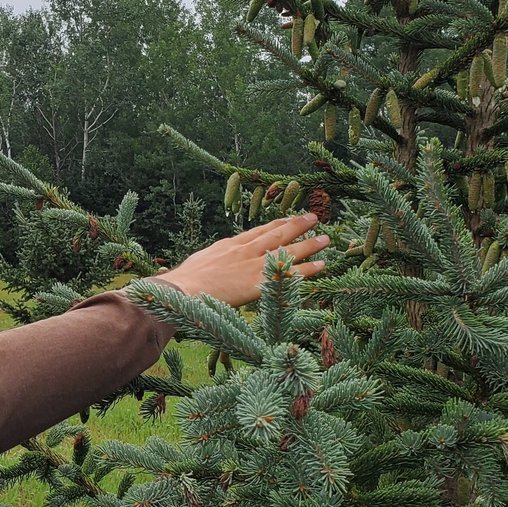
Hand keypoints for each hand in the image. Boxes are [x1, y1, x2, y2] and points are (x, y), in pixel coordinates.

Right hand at [153, 213, 328, 307]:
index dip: (275, 225)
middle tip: (313, 217)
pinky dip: (308, 269)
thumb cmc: (183, 281)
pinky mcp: (260, 282)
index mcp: (229, 245)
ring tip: (325, 238)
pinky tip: (321, 265)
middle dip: (295, 225)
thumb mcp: (199, 263)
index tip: (288, 219)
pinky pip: (290, 274)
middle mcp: (244, 250)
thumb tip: (210, 261)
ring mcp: (254, 265)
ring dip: (309, 243)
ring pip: (288, 249)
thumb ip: (211, 260)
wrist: (182, 289)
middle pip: (276, 234)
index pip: (257, 232)